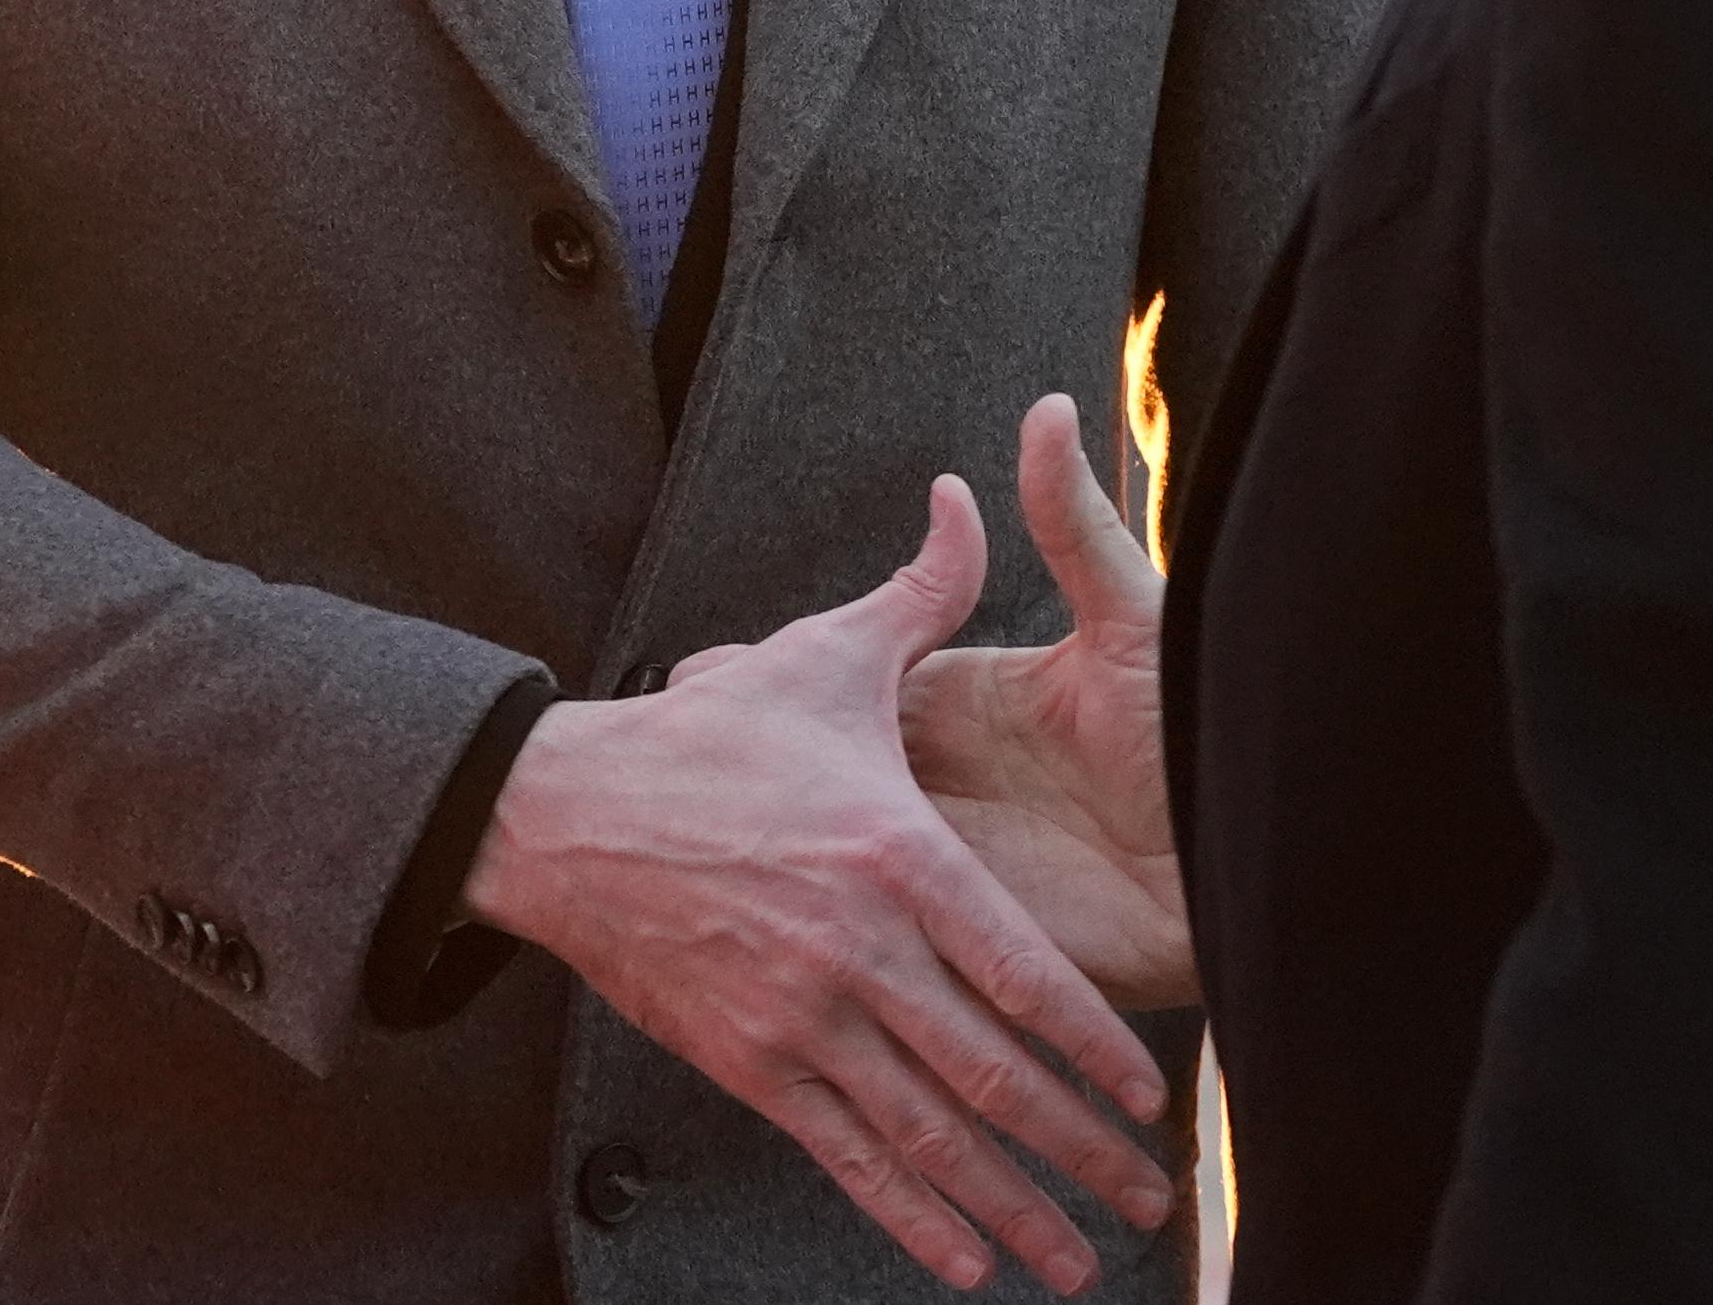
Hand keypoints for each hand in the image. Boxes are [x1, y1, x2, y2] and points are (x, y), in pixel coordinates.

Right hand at [462, 475, 1175, 1294]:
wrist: (564, 811)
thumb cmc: (710, 733)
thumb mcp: (828, 654)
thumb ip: (927, 586)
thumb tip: (981, 485)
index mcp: (896, 856)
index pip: (1019, 970)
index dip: (1089, 1042)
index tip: (1149, 1096)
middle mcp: (858, 951)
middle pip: (986, 1073)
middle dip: (1075, 1149)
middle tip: (1146, 1204)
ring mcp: (800, 1017)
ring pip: (923, 1133)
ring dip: (1006, 1204)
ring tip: (1074, 1261)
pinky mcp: (748, 1062)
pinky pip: (842, 1154)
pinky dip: (904, 1214)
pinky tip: (960, 1260)